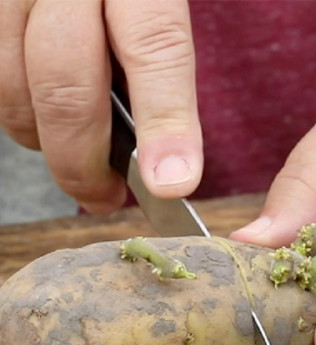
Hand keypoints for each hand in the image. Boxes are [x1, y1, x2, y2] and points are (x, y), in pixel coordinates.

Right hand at [0, 0, 201, 213]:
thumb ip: (161, 59)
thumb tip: (166, 159)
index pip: (155, 46)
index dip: (165, 123)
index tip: (171, 186)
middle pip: (65, 80)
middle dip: (84, 162)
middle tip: (107, 197)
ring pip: (11, 83)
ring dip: (45, 142)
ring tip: (79, 161)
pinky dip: (17, 112)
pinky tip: (44, 118)